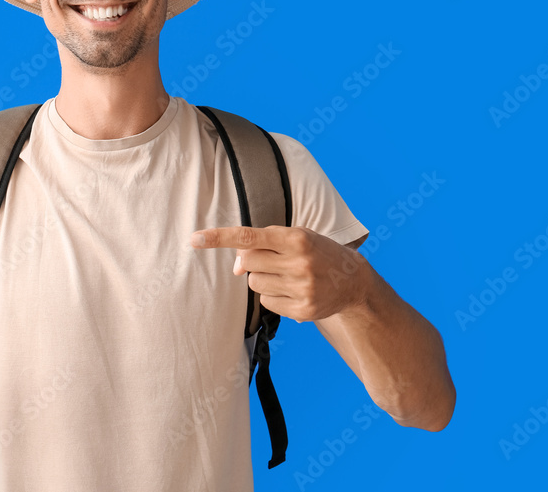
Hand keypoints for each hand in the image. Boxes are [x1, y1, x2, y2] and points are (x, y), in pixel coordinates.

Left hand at [191, 225, 367, 322]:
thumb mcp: (294, 239)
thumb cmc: (316, 252)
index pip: (249, 236)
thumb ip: (261, 246)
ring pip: (254, 284)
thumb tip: (236, 268)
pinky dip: (273, 296)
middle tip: (273, 260)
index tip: (194, 238)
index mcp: (295, 238)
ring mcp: (302, 289)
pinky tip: (292, 291)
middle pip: (248, 262)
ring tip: (287, 276)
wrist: (353, 281)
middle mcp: (299, 263)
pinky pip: (266, 303)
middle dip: (252, 261)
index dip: (219, 237)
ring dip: (263, 279)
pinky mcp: (302, 311)